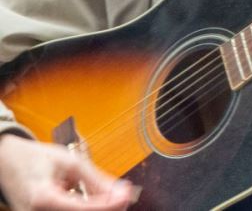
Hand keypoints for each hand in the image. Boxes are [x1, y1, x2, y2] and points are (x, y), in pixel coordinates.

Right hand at [0, 134, 136, 210]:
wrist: (7, 161)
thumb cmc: (35, 158)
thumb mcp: (70, 162)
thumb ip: (96, 180)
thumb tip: (121, 192)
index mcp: (44, 198)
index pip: (86, 209)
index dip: (111, 204)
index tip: (128, 194)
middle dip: (106, 208)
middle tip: (123, 194)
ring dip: (96, 208)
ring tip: (109, 194)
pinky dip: (84, 209)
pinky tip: (93, 201)